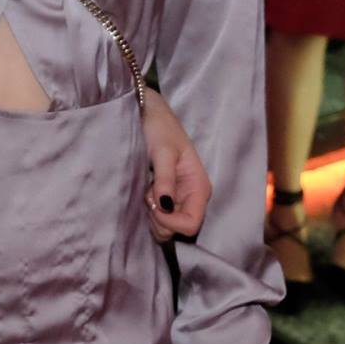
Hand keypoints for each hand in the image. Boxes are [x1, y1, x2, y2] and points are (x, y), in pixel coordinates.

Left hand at [141, 91, 209, 241]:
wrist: (149, 113)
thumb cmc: (160, 127)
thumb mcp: (163, 151)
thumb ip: (165, 179)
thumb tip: (165, 206)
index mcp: (199, 188)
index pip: (191, 224)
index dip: (171, 222)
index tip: (153, 204)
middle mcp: (192, 197)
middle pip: (177, 230)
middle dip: (159, 218)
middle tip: (148, 193)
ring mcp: (179, 199)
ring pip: (166, 226)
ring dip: (153, 214)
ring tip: (147, 189)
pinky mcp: (166, 197)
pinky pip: (158, 216)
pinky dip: (149, 209)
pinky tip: (145, 191)